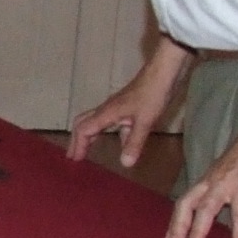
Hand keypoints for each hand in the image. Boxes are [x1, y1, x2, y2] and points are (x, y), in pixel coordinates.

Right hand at [66, 42, 190, 167]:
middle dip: (76, 139)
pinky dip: (105, 131)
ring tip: (86, 148)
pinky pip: (108, 120)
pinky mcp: (125, 105)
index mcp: (107, 113)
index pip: (84, 130)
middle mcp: (107, 109)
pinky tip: (119, 141)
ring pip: (94, 120)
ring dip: (88, 135)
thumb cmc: (153, 94)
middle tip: (73, 155)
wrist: (164, 72)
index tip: (75, 160)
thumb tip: (125, 164)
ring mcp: (116, 106)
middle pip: (83, 123)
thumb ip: (134, 142)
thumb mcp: (145, 121)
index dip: (78, 145)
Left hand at [168, 121, 237, 237]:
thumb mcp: (233, 174)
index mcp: (208, 179)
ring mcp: (227, 183)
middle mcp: (212, 181)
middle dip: (178, 227)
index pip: (185, 200)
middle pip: (187, 205)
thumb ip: (228, 190)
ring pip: (205, 209)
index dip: (177, 220)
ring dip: (197, 231)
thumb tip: (229, 205)